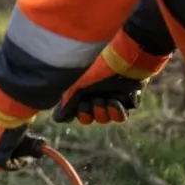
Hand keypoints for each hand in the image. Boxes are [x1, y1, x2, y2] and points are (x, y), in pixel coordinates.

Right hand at [52, 31, 171, 124]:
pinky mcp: (126, 102)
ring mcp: (111, 100)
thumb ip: (66, 104)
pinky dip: (117, 112)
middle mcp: (97, 98)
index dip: (81, 113)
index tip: (82, 104)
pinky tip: (116, 101)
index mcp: (84, 94)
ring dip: (105, 111)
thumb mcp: (75, 87)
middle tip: (95, 99)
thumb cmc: (95, 73)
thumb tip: (58, 119)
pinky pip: (120, 118)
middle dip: (93, 112)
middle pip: (92, 119)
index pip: (80, 114)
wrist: (119, 65)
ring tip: (108, 99)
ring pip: (105, 119)